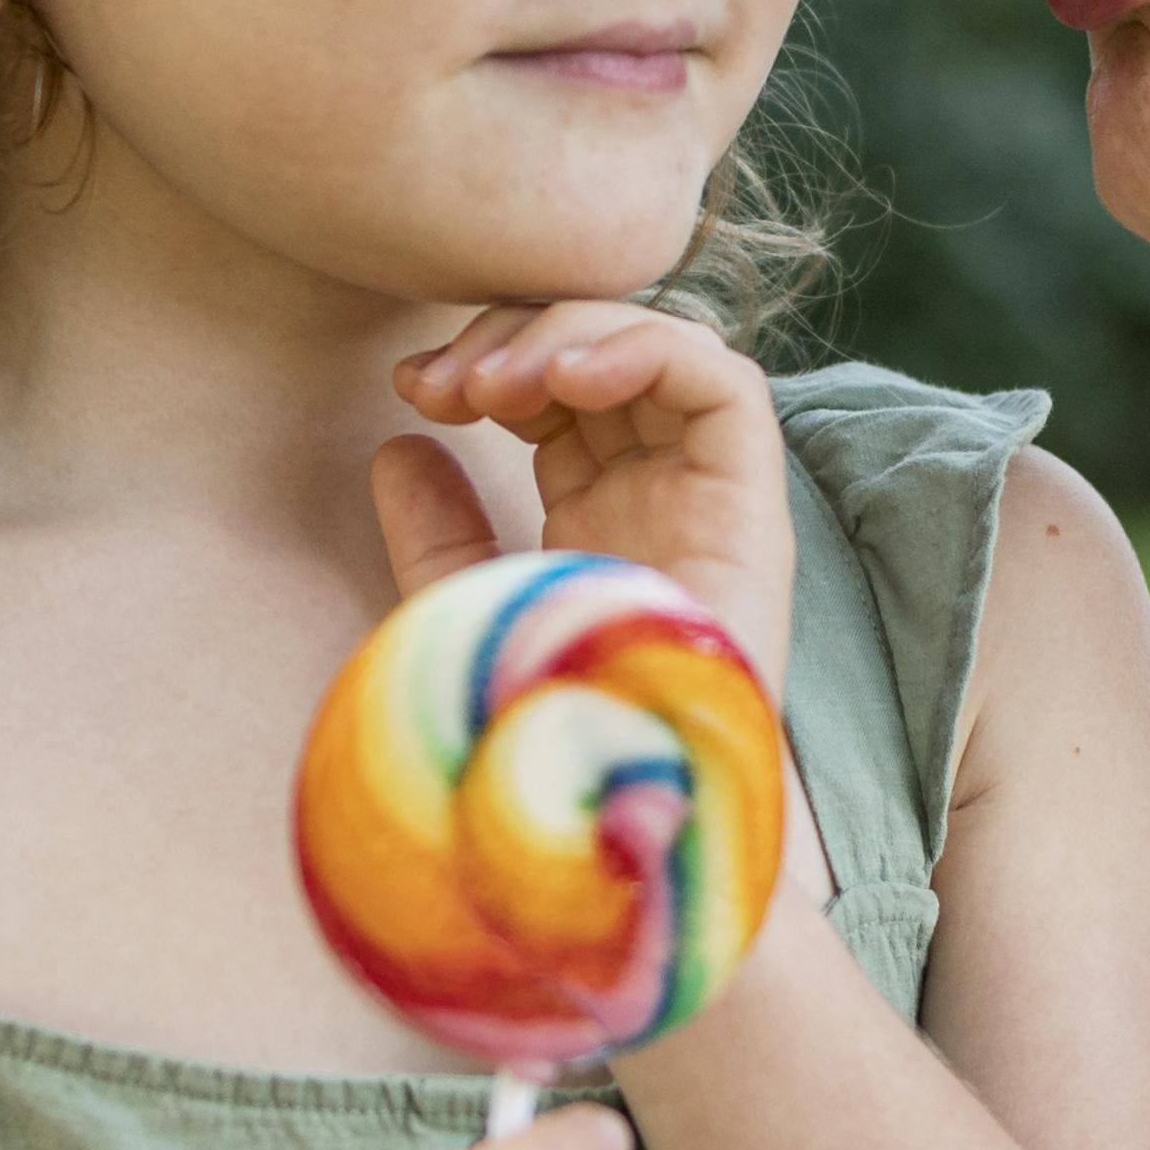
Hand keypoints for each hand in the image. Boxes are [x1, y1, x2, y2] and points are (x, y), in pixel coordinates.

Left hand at [390, 301, 799, 698]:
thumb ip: (436, 535)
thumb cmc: (535, 735)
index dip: (491, 365)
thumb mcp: (464, 616)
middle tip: (442, 380)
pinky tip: (567, 378)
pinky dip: (648, 349)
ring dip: (571, 337)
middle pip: (608, 363)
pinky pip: (724, 385)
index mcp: (598, 522)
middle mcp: (660, 502)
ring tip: (496, 381)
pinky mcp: (752, 512)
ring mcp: (710, 503)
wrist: (599, 812)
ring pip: (666, 352)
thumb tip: (397, 445)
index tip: (417, 388)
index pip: (561, 399)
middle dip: (517, 340)